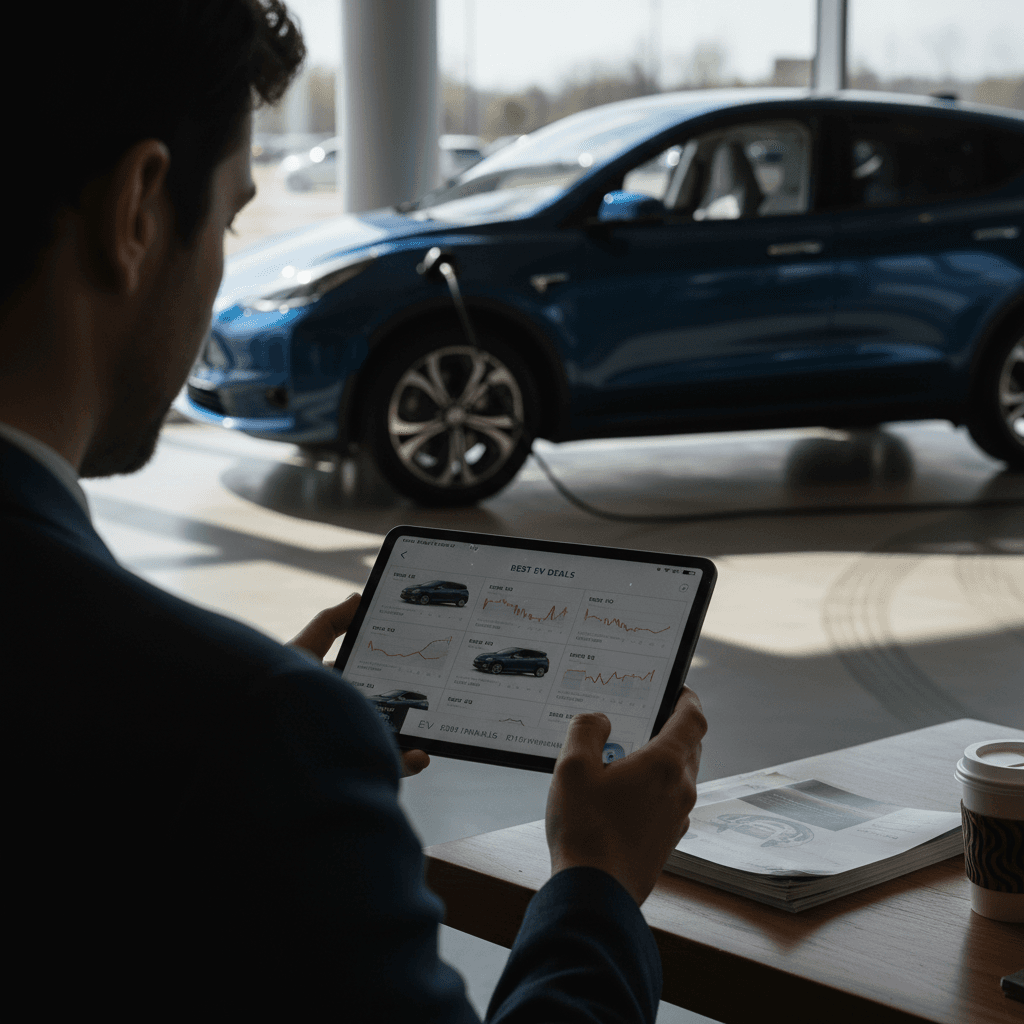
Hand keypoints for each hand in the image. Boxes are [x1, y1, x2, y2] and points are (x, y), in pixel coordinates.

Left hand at [287, 593, 429, 779]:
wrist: (263, 740)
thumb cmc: (278, 691)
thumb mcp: (303, 650)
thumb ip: (330, 624)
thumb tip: (357, 598)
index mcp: (327, 690)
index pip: (364, 675)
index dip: (386, 665)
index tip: (413, 655)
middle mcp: (339, 717)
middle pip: (381, 706)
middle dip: (405, 699)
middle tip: (431, 687)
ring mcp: (348, 743)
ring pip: (389, 737)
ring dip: (413, 733)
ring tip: (431, 723)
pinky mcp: (354, 768)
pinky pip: (386, 768)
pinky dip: (408, 763)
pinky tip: (421, 755)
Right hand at [545, 687, 705, 905]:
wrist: (596, 894)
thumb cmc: (584, 829)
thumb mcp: (571, 767)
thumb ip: (586, 730)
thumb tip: (601, 720)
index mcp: (665, 764)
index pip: (694, 718)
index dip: (688, 698)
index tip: (677, 688)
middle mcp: (681, 789)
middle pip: (690, 745)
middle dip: (671, 726)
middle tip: (643, 716)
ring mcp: (678, 817)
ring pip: (680, 774)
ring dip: (662, 758)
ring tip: (627, 753)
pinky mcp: (668, 839)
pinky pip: (670, 800)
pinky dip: (656, 786)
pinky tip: (624, 792)